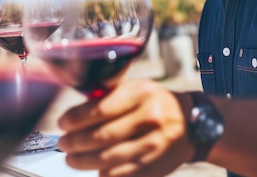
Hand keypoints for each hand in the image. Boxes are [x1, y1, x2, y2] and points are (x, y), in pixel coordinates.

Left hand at [57, 79, 194, 176]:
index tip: (63, 123)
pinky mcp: (154, 166)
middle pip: (101, 137)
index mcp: (141, 94)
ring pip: (108, 159)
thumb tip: (76, 113)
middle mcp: (149, 118)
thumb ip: (109, 97)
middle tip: (63, 143)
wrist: (193, 124)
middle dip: (74, 142)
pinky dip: (103, 173)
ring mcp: (153, 145)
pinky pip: (121, 174)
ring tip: (72, 158)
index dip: (75, 119)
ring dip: (83, 161)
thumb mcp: (137, 89)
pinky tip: (96, 168)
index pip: (99, 109)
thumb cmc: (155, 104)